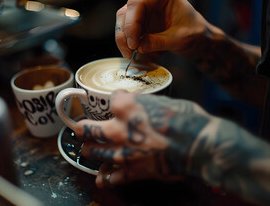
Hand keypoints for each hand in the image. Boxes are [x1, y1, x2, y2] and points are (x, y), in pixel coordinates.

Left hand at [73, 90, 210, 188]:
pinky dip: (105, 179)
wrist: (197, 145)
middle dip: (82, 129)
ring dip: (90, 151)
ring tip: (88, 150)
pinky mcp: (132, 171)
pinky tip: (101, 178)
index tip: (117, 101)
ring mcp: (121, 152)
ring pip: (93, 153)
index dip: (114, 100)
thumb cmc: (185, 119)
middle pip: (86, 129)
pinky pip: (112, 178)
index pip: (110, 99)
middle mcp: (117, 129)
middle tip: (81, 129)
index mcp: (125, 106)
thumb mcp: (164, 101)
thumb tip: (140, 101)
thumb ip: (145, 102)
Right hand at [115, 0, 208, 57]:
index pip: (137, 3)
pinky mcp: (138, 20)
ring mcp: (142, 8)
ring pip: (122, 22)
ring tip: (130, 54)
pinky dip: (127, 42)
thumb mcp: (179, 40)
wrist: (197, 38)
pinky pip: (125, 30)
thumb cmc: (193, 32)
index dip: (131, 24)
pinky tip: (134, 53)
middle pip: (125, 13)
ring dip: (123, 40)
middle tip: (130, 52)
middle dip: (125, 34)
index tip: (134, 44)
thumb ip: (159, 42)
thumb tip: (140, 46)